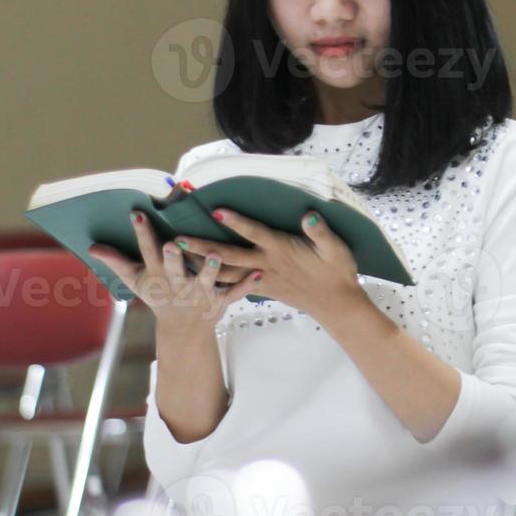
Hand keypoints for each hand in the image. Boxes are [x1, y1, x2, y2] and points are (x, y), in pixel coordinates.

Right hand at [89, 210, 262, 330]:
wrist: (183, 330)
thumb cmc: (160, 296)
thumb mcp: (137, 281)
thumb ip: (117, 262)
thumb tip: (91, 247)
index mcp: (158, 274)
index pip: (148, 251)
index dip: (142, 234)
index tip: (138, 214)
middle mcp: (178, 283)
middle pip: (175, 268)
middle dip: (173, 258)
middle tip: (172, 244)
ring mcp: (199, 293)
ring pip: (207, 280)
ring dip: (212, 269)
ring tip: (218, 254)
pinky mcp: (219, 301)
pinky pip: (235, 293)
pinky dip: (247, 286)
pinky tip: (259, 274)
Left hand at [176, 208, 368, 325]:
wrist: (336, 304)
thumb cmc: (337, 273)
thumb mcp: (336, 249)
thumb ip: (320, 232)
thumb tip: (308, 215)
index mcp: (282, 250)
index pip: (256, 234)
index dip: (237, 223)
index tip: (216, 211)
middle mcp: (267, 264)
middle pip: (230, 256)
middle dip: (203, 248)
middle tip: (178, 240)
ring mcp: (262, 278)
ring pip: (226, 272)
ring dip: (202, 265)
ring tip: (178, 258)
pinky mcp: (262, 288)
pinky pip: (233, 285)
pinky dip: (214, 280)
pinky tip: (198, 277)